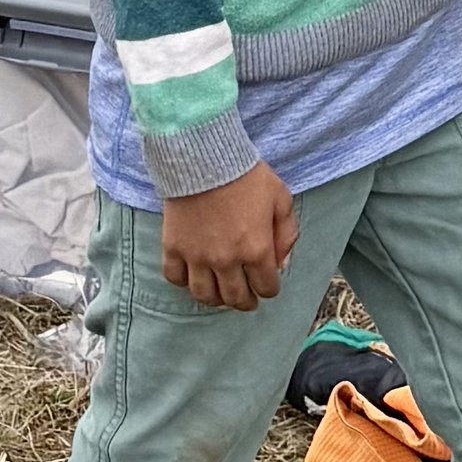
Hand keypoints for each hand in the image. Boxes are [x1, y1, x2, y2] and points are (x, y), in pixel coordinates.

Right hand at [161, 164, 297, 309]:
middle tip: (248, 299)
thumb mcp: (281, 199)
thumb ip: (287, 234)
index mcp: (256, 249)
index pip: (266, 287)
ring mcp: (197, 257)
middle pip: (236, 298)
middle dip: (246, 302)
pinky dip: (185, 283)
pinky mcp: (174, 249)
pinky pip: (176, 279)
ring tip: (222, 294)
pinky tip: (194, 277)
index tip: (268, 284)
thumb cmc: (247, 176)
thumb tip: (282, 262)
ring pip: (205, 296)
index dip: (270, 289)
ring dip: (217, 300)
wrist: (205, 159)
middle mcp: (226, 260)